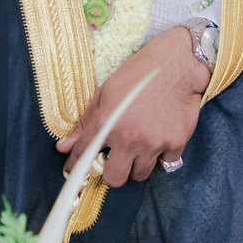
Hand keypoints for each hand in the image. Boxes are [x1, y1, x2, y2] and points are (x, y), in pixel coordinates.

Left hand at [55, 26, 209, 185]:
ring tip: (139, 146)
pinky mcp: (176, 144)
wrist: (178, 63)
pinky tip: (159, 141)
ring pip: (139, 175)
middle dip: (111, 171)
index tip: (73, 171)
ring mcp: (154, 143)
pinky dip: (161, 157)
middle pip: (114, 178)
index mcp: (108, 122)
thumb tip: (63, 146)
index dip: (75, 165)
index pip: (84, 154)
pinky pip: (165, 164)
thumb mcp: (106, 91)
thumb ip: (86, 122)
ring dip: (136, 165)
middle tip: (116, 158)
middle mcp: (129, 138)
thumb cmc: (140, 73)